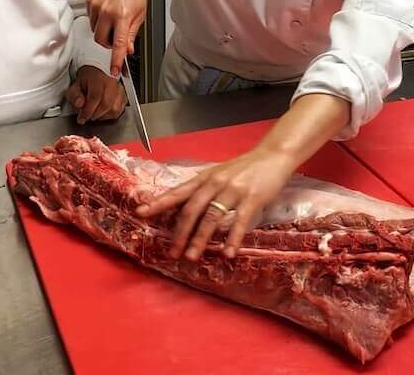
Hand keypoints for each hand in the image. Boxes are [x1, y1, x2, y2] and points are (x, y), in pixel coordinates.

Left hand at [65, 65, 126, 123]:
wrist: (97, 72)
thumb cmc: (87, 79)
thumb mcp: (75, 85)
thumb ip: (74, 95)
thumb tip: (79, 104)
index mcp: (98, 78)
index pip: (95, 97)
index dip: (88, 111)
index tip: (82, 118)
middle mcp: (111, 82)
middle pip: (106, 104)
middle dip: (95, 115)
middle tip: (87, 116)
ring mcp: (119, 89)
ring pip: (115, 109)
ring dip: (103, 115)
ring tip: (95, 113)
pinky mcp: (124, 95)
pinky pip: (120, 109)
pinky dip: (111, 114)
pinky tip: (104, 112)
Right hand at [86, 0, 146, 77]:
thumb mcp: (140, 13)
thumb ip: (132, 33)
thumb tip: (127, 49)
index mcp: (123, 15)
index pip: (118, 44)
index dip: (116, 60)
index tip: (114, 71)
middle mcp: (108, 11)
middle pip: (102, 40)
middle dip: (109, 43)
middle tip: (117, 37)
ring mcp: (97, 6)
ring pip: (95, 31)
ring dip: (104, 32)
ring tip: (114, 20)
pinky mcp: (89, 2)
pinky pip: (91, 20)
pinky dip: (99, 21)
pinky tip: (107, 12)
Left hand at [135, 94, 350, 260]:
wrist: (272, 156)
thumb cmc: (243, 168)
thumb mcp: (218, 174)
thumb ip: (203, 189)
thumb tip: (183, 207)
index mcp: (205, 177)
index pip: (178, 192)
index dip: (159, 203)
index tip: (141, 212)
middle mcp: (215, 183)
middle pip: (191, 209)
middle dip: (180, 232)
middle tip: (172, 252)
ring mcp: (233, 190)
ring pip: (211, 218)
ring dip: (200, 240)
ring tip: (192, 257)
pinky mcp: (251, 198)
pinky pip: (239, 221)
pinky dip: (232, 238)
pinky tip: (228, 253)